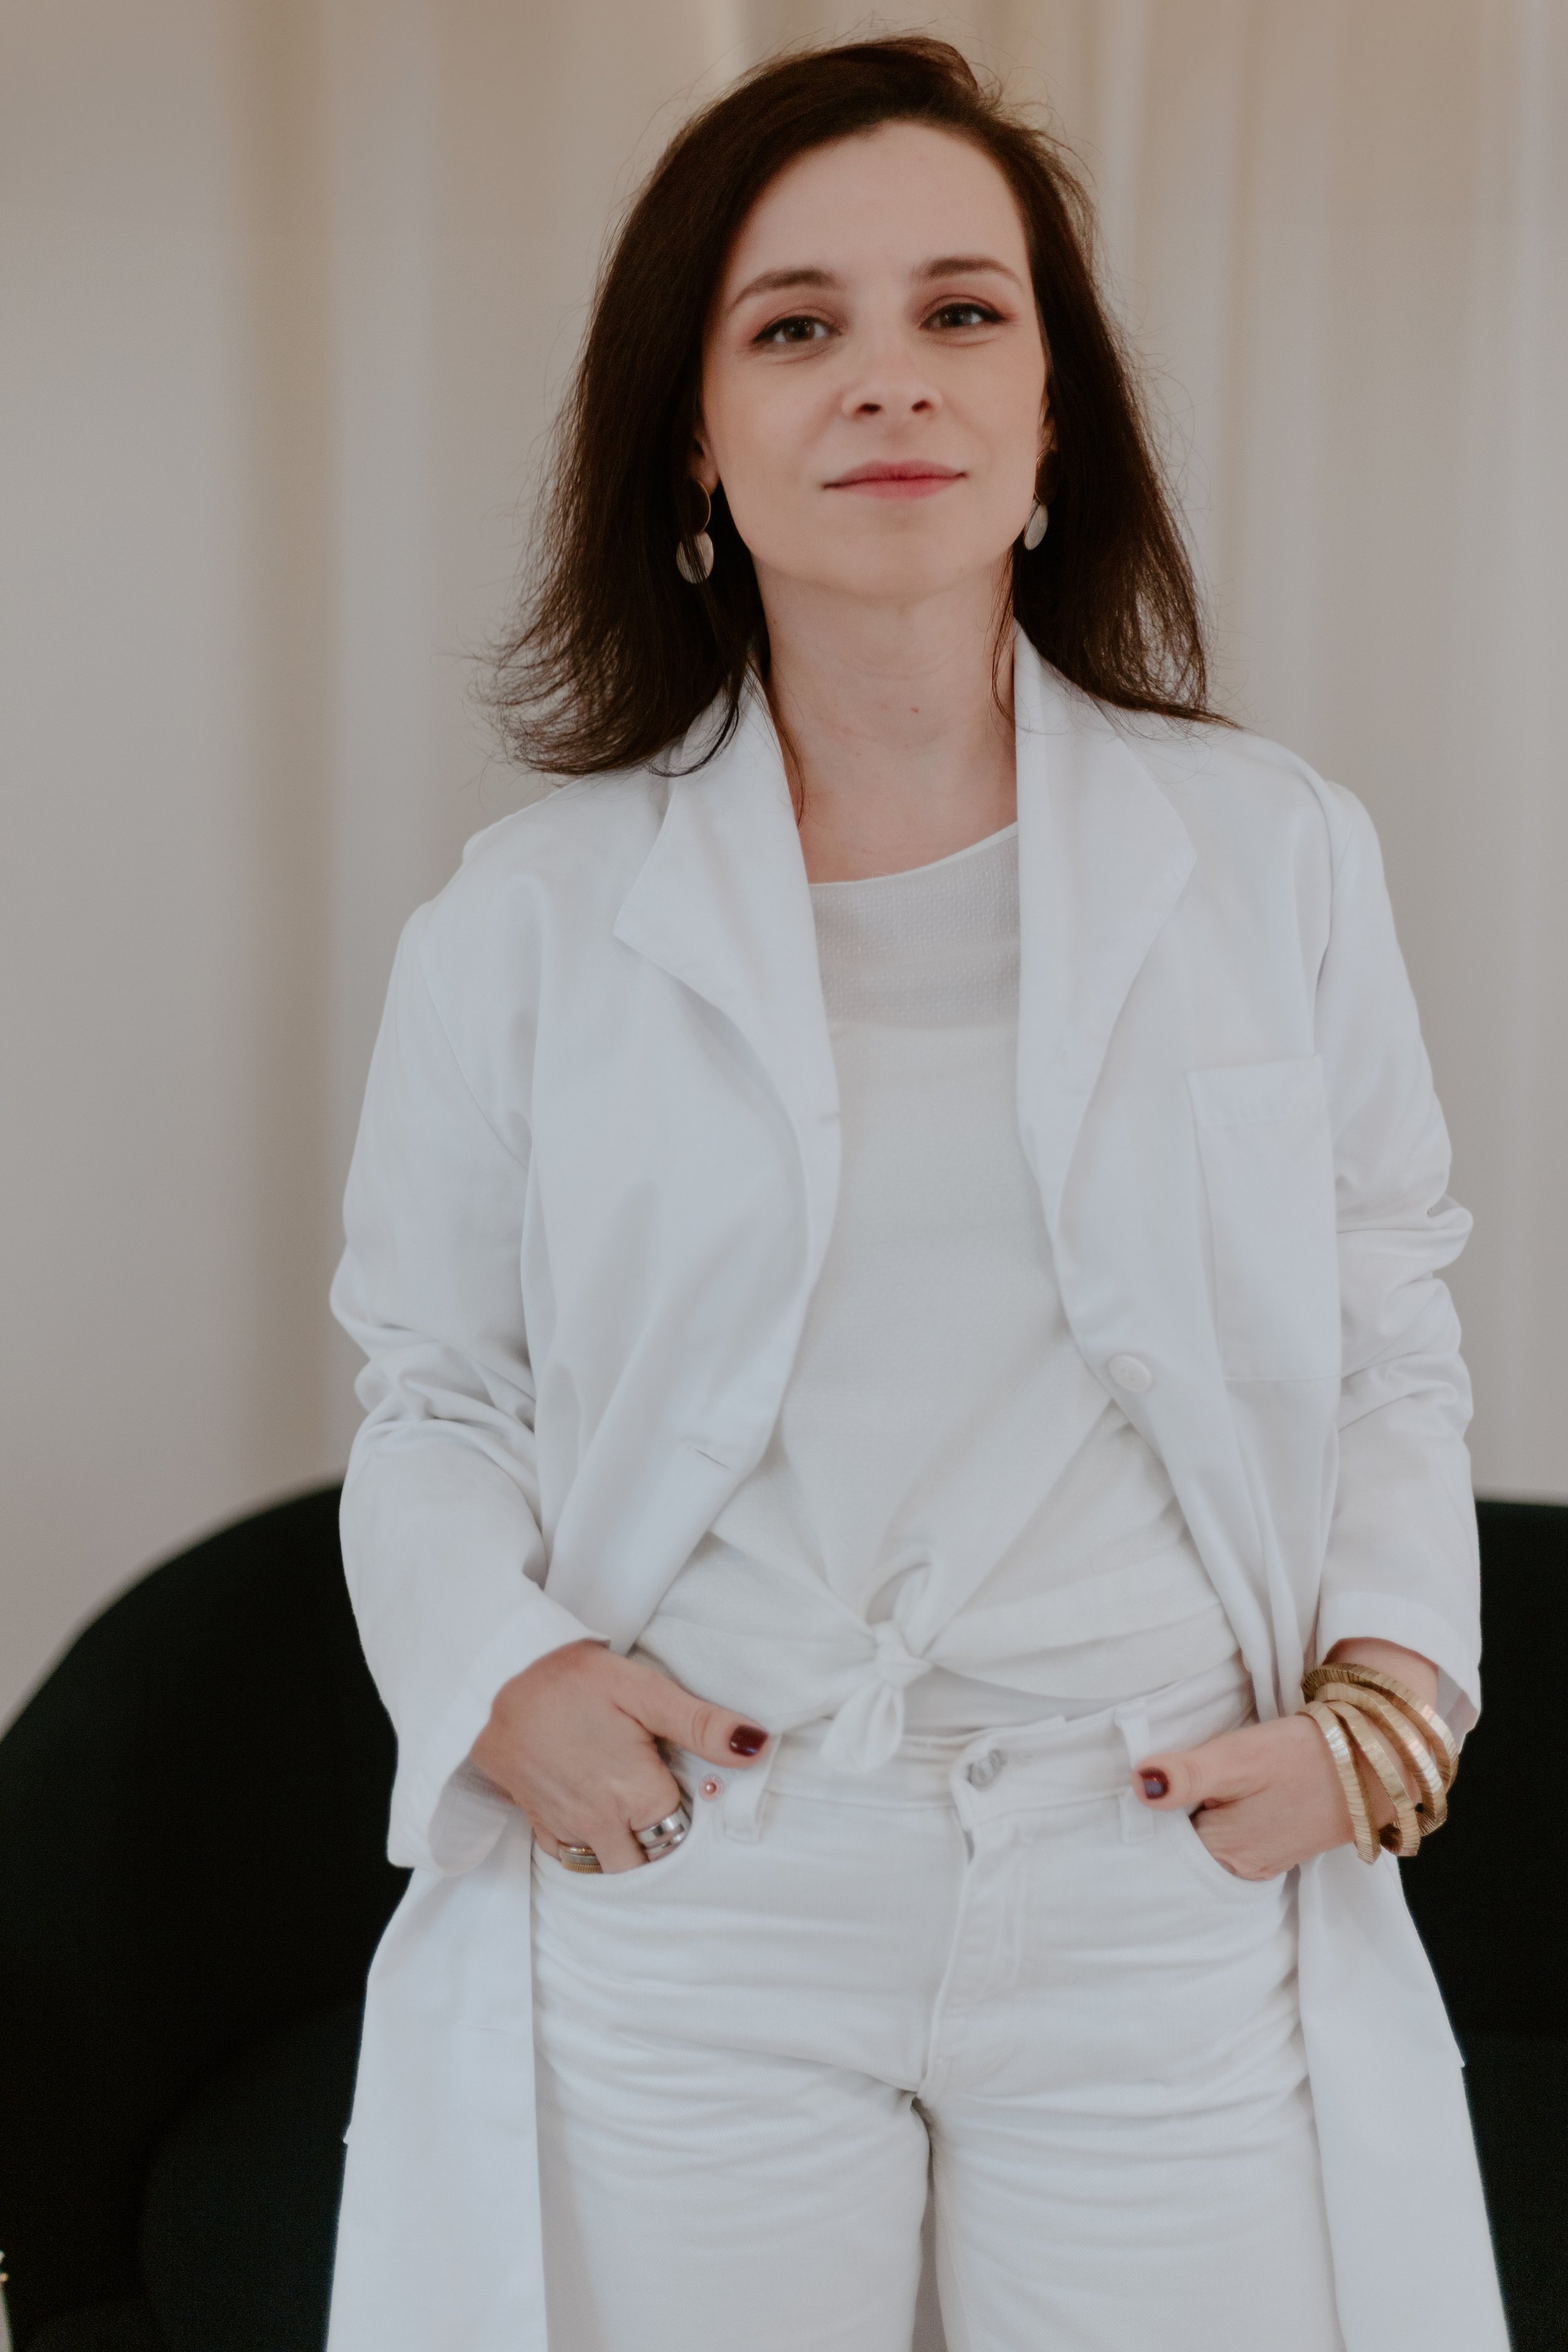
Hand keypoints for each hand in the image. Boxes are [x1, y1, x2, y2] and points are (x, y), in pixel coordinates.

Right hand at [470, 1640, 768, 1873]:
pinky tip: (596, 1812)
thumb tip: (757, 1747)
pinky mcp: (535, 1821)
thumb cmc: (569, 1679)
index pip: (682, 1833)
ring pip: (610, 1864)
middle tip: (660, 1796)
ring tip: (632, 1806)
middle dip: (659, 1841)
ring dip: (626, 1847)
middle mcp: (602, 1825)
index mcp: (636, 1796)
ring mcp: (565, 1828)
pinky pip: (572, 1856)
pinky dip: (590, 1845)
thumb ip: (701, 1724)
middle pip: (647, 1861)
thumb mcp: (643, 1690)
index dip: (689, 1810)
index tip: (685, 1781)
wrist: (490, 1678)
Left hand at [1130, 1638, 1439, 1878]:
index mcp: (1224, 1852)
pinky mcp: (1279, 1847)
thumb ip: (1187, 1775)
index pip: (1162, 1841)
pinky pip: (1235, 1838)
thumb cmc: (1302, 1755)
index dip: (1152, 1811)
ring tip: (1197, 1782)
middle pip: (1184, 1845)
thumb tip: (1139, 1786)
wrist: (1372, 1760)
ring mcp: (1262, 1861)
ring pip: (1209, 1840)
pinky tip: (1224, 1793)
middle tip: (1168, 1776)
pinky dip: (1223, 1817)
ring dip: (1198, 1815)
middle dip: (1171, 1817)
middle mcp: (1240, 1868)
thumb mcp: (1237, 1757)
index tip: (1145, 1782)